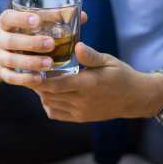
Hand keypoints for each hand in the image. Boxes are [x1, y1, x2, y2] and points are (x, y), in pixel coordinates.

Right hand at [0, 10, 86, 86]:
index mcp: (5, 22)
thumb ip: (55, 20)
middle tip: (51, 44)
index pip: (8, 18)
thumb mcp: (34, 24)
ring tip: (50, 64)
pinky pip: (10, 77)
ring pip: (11, 60)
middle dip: (30, 43)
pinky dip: (24, 79)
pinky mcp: (2, 72)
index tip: (37, 20)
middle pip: (10, 41)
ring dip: (31, 62)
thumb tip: (83, 17)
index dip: (21, 19)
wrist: (3, 52)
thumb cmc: (26, 34)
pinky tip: (39, 79)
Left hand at [33, 43, 162, 121]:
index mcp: (88, 84)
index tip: (27, 70)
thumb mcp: (109, 61)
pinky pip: (56, 114)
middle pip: (49, 94)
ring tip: (36, 79)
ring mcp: (80, 111)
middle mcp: (82, 100)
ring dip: (41, 93)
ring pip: (51, 103)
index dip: (38, 79)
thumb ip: (91, 56)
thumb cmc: (121, 75)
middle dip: (36, 84)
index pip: (56, 84)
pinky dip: (48, 104)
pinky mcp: (80, 118)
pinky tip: (48, 93)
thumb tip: (77, 45)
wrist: (135, 98)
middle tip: (28, 70)